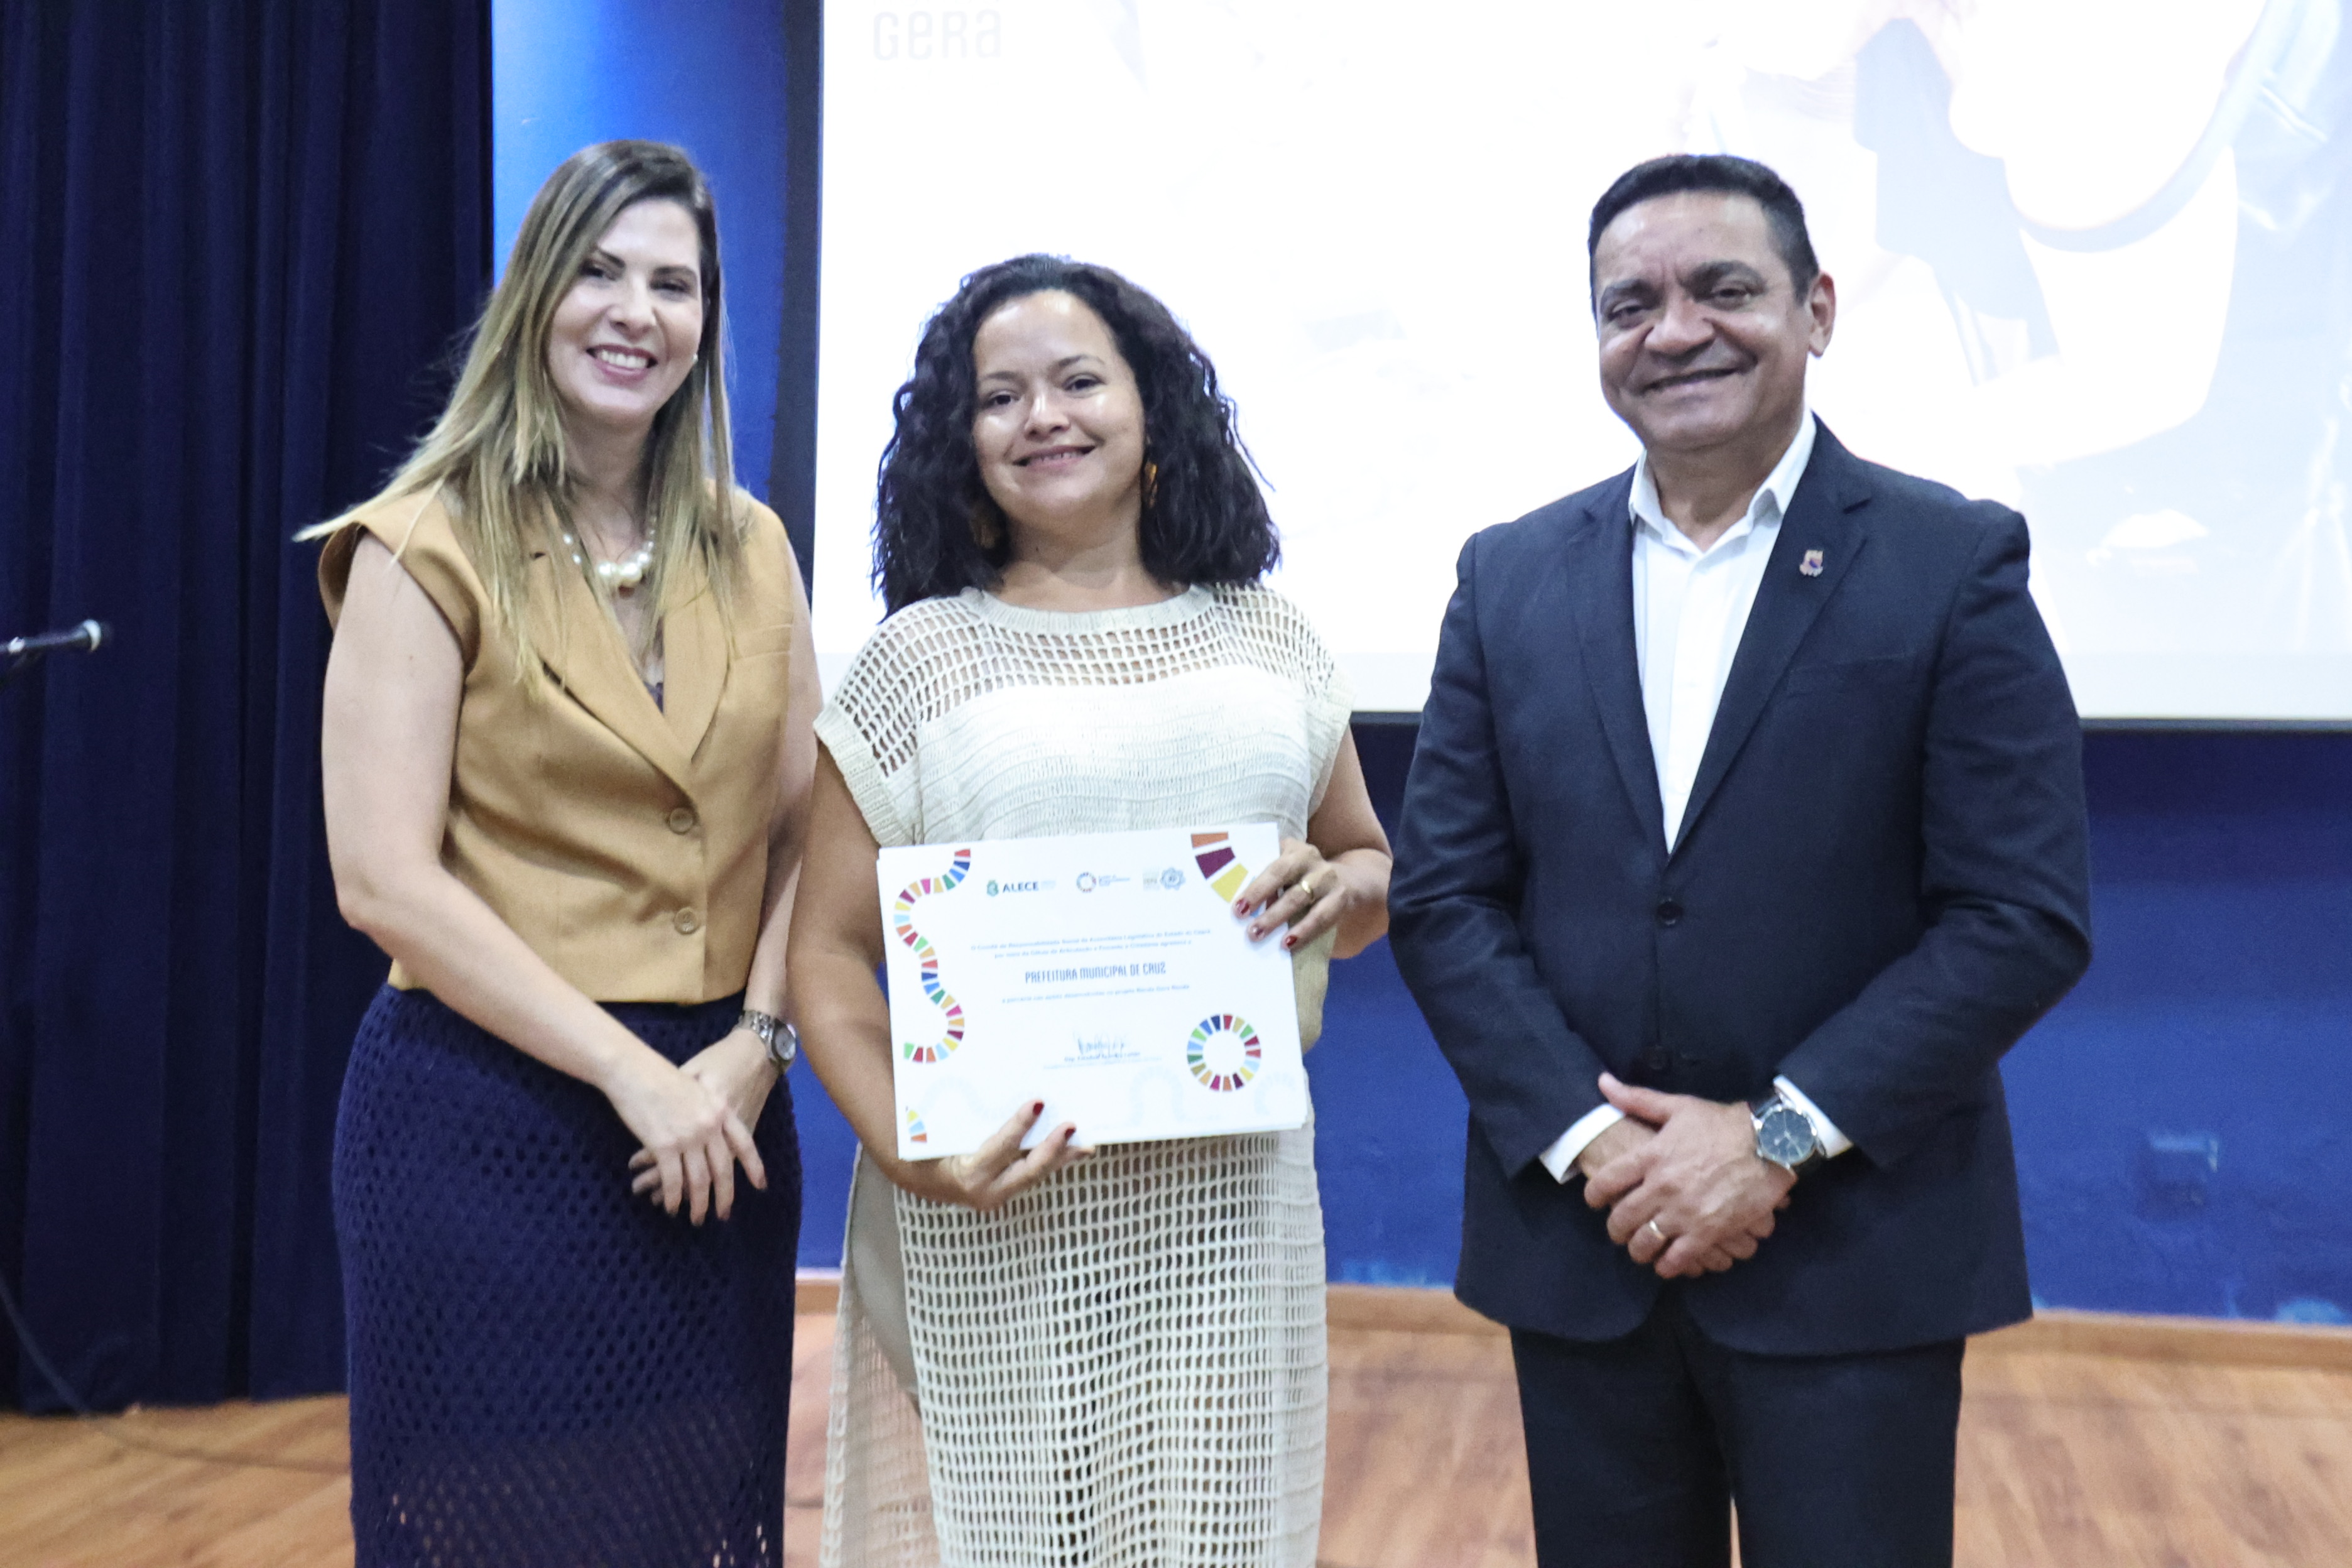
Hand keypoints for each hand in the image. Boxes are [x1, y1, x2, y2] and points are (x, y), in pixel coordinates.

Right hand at [630, 1027, 778, 1207]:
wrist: (634, 1070)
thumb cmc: (661, 1076)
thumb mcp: (697, 1089)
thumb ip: (709, 1112)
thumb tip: (712, 1135)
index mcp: (720, 1110)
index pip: (744, 1144)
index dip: (754, 1167)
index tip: (760, 1186)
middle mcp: (709, 1126)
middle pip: (722, 1169)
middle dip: (724, 1196)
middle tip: (723, 1214)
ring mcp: (688, 1137)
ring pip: (699, 1180)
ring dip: (698, 1203)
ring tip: (697, 1218)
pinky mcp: (664, 1146)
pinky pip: (673, 1180)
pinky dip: (673, 1197)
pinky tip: (672, 1207)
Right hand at [885, 1099, 1089, 1211]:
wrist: (919, 1178)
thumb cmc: (927, 1145)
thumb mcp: (937, 1127)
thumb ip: (954, 1105)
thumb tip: (968, 1072)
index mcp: (966, 1172)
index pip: (999, 1147)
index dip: (1019, 1127)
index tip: (1038, 1104)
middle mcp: (985, 1190)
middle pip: (1028, 1170)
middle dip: (1053, 1148)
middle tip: (1072, 1125)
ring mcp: (998, 1194)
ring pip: (1036, 1175)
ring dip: (1062, 1157)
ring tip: (1086, 1142)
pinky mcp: (1006, 1190)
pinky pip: (1033, 1174)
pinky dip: (1053, 1161)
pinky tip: (1073, 1149)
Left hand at [1234, 837, 1373, 951]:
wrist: (1347, 880)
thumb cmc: (1302, 878)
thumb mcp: (1286, 869)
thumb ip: (1265, 879)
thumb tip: (1239, 904)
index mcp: (1292, 849)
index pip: (1271, 867)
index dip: (1255, 888)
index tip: (1238, 907)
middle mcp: (1310, 858)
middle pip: (1283, 878)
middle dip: (1262, 902)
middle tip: (1248, 927)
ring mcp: (1327, 877)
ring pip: (1299, 899)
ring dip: (1277, 919)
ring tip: (1260, 935)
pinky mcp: (1341, 897)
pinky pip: (1321, 917)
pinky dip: (1303, 932)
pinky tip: (1288, 944)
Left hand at [1584, 1073, 1792, 1279]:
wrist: (1770, 1142)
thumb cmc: (1722, 1123)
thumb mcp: (1678, 1106)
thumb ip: (1637, 1099)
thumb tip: (1603, 1082)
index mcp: (1651, 1156)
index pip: (1605, 1182)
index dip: (1593, 1196)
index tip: (1595, 1201)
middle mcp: (1662, 1187)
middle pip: (1622, 1218)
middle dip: (1615, 1229)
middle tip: (1618, 1231)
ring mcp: (1684, 1212)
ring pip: (1645, 1242)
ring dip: (1638, 1250)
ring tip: (1640, 1249)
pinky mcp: (1708, 1231)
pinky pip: (1677, 1258)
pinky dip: (1667, 1265)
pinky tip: (1666, 1264)